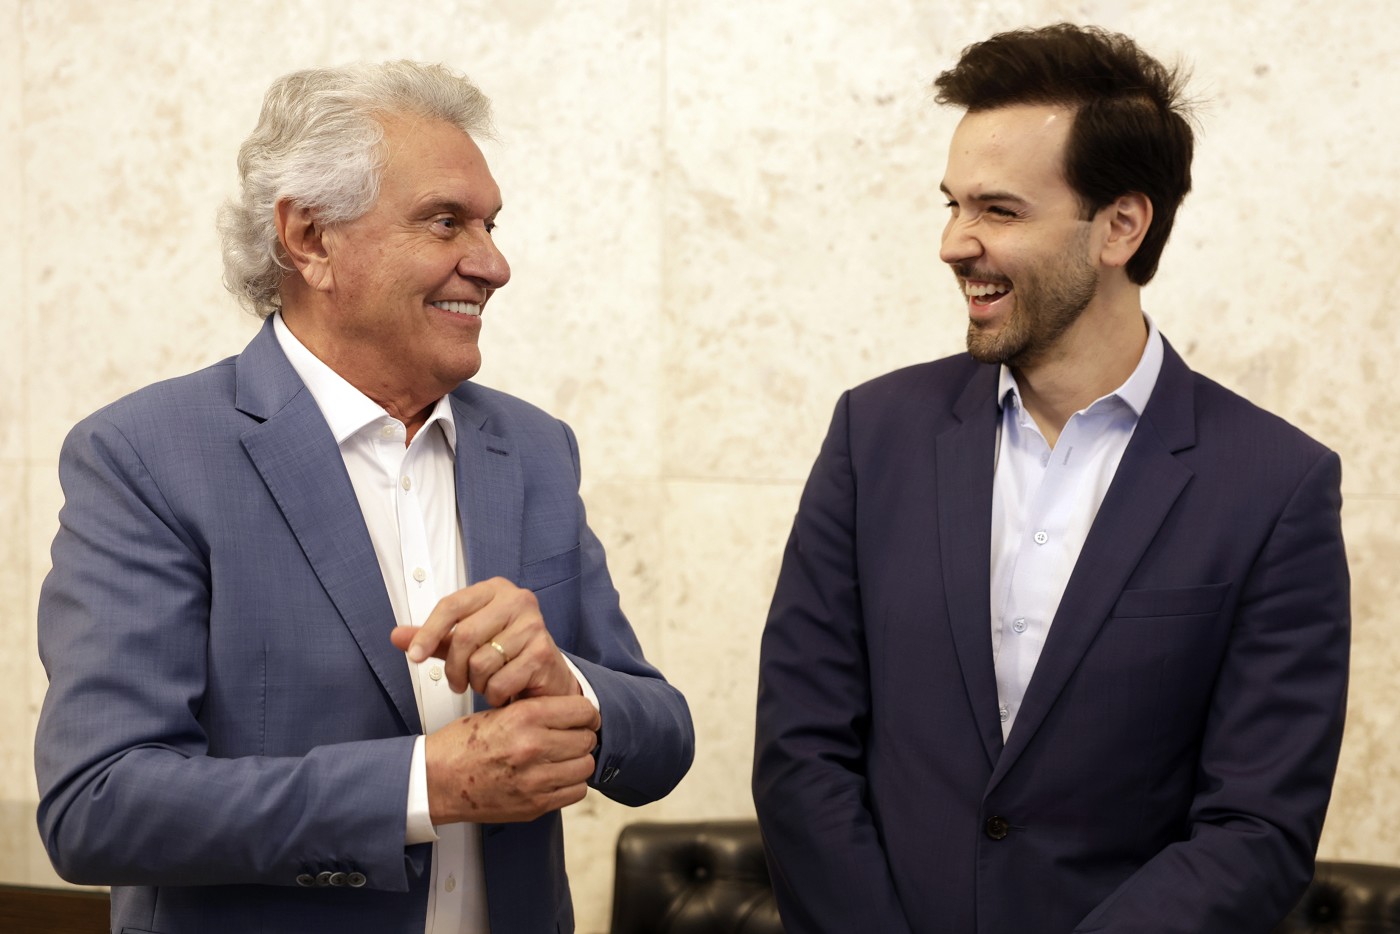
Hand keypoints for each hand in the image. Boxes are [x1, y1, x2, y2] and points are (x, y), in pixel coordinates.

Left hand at [390, 577, 580, 707]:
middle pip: (464, 635)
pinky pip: (500, 681)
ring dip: (476, 683)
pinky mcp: (543, 653)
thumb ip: (434, 638)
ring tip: (486, 682)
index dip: (427, 633)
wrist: (547, 677)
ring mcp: (534, 625)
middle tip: (456, 683)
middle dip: (454, 668)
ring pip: (480, 662)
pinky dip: (494, 694)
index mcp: (495, 589)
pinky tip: (502, 690)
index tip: (414, 657)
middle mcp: (518, 600)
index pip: (451, 605)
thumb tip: (396, 636)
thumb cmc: (505, 654)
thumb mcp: (466, 642)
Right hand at [425, 695, 600, 823]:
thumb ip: (537, 712)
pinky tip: (555, 777)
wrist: (436, 781)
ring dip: (577, 761)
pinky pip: (575, 791)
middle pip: (587, 739)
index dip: (586, 713)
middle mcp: (533, 747)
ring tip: (562, 758)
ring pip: (585, 766)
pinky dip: (570, 784)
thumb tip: (573, 714)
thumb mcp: (499, 712)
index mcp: (524, 717)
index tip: (584, 717)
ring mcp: (536, 779)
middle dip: (581, 737)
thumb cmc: (462, 746)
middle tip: (570, 738)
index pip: (582, 710)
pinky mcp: (535, 805)